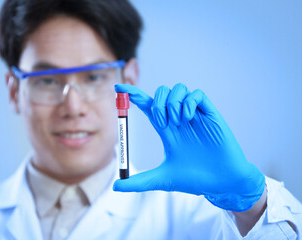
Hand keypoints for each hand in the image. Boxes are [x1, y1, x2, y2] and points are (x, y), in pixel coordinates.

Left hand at [113, 83, 264, 211]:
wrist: (222, 183)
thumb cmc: (195, 180)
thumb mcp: (162, 179)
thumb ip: (139, 182)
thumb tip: (115, 186)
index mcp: (166, 130)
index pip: (147, 106)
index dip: (134, 95)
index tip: (119, 88)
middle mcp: (178, 119)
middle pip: (161, 94)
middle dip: (156, 103)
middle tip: (162, 123)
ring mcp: (194, 116)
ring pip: (178, 89)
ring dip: (172, 102)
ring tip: (177, 122)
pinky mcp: (210, 114)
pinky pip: (197, 94)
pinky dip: (189, 102)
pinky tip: (188, 117)